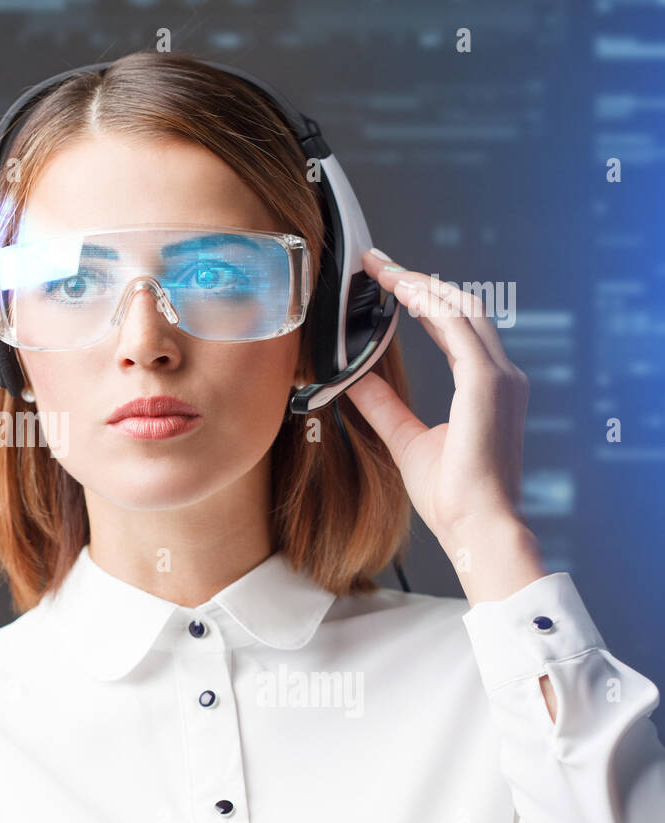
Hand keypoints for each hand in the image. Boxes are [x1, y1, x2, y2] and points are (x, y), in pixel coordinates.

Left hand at [345, 249, 546, 604]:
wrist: (477, 528)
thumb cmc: (451, 496)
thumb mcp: (405, 440)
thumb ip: (383, 406)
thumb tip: (354, 378)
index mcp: (486, 388)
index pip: (454, 328)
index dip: (422, 301)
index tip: (389, 282)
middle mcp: (500, 376)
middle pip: (460, 308)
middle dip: (419, 282)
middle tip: (378, 263)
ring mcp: (499, 378)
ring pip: (461, 309)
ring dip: (421, 285)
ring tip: (383, 269)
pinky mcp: (489, 384)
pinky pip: (458, 328)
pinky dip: (430, 305)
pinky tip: (401, 292)